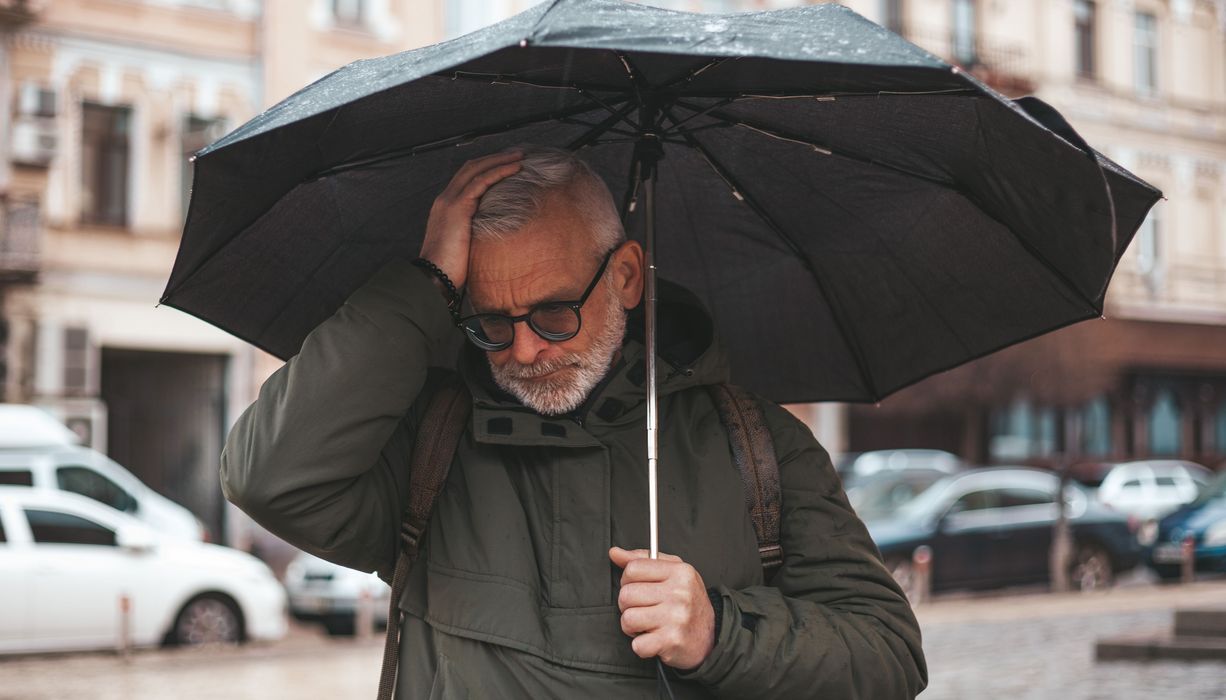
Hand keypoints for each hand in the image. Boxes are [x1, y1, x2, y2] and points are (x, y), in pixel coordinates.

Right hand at [419, 149, 522, 289]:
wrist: (433, 277)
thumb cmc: (450, 269)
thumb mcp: (463, 245)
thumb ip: (474, 233)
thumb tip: (492, 235)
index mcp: (446, 207)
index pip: (466, 178)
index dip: (485, 168)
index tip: (505, 165)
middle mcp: (445, 199)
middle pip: (471, 167)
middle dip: (494, 158)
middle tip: (516, 155)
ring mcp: (450, 201)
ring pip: (476, 170)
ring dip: (500, 160)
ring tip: (520, 157)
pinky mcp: (458, 207)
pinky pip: (481, 181)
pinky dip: (499, 171)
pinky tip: (515, 169)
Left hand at [609, 546, 714, 670]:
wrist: (712, 636)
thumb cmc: (687, 602)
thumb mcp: (672, 573)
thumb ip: (642, 560)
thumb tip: (614, 553)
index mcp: (679, 572)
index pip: (633, 568)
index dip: (627, 580)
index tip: (637, 588)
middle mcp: (679, 593)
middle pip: (626, 594)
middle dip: (628, 605)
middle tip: (643, 610)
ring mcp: (676, 617)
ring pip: (628, 619)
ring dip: (632, 627)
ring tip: (648, 625)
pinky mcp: (672, 641)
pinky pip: (637, 645)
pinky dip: (642, 646)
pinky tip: (654, 640)